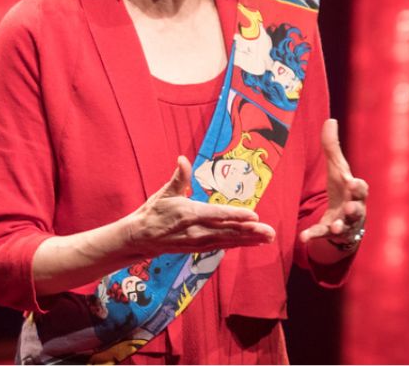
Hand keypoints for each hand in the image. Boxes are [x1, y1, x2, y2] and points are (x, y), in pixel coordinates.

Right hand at [126, 155, 275, 256]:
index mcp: (188, 213)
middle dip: (250, 232)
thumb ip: (178, 177)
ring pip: (227, 241)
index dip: (235, 215)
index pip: (216, 215)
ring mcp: (198, 242)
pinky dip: (238, 244)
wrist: (139, 239)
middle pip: (227, 231)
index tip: (254, 216)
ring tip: (267, 238)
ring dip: (248, 240)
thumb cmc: (152, 213)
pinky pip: (222, 246)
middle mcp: (196, 230)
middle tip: (270, 232)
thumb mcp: (163, 193)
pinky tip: (252, 242)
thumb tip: (182, 159)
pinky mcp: (198, 248)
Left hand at [298, 119, 367, 251]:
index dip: (357, 186)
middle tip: (349, 207)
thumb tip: (330, 119)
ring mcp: (343, 223)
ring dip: (340, 226)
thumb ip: (332, 147)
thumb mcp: (337, 168)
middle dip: (354, 209)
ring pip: (344, 226)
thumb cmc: (342, 189)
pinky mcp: (330, 233)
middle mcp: (353, 209)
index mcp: (355, 192)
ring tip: (335, 227)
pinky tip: (303, 238)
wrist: (345, 220)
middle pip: (357, 209)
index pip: (361, 189)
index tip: (352, 182)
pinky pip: (322, 235)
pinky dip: (314, 236)